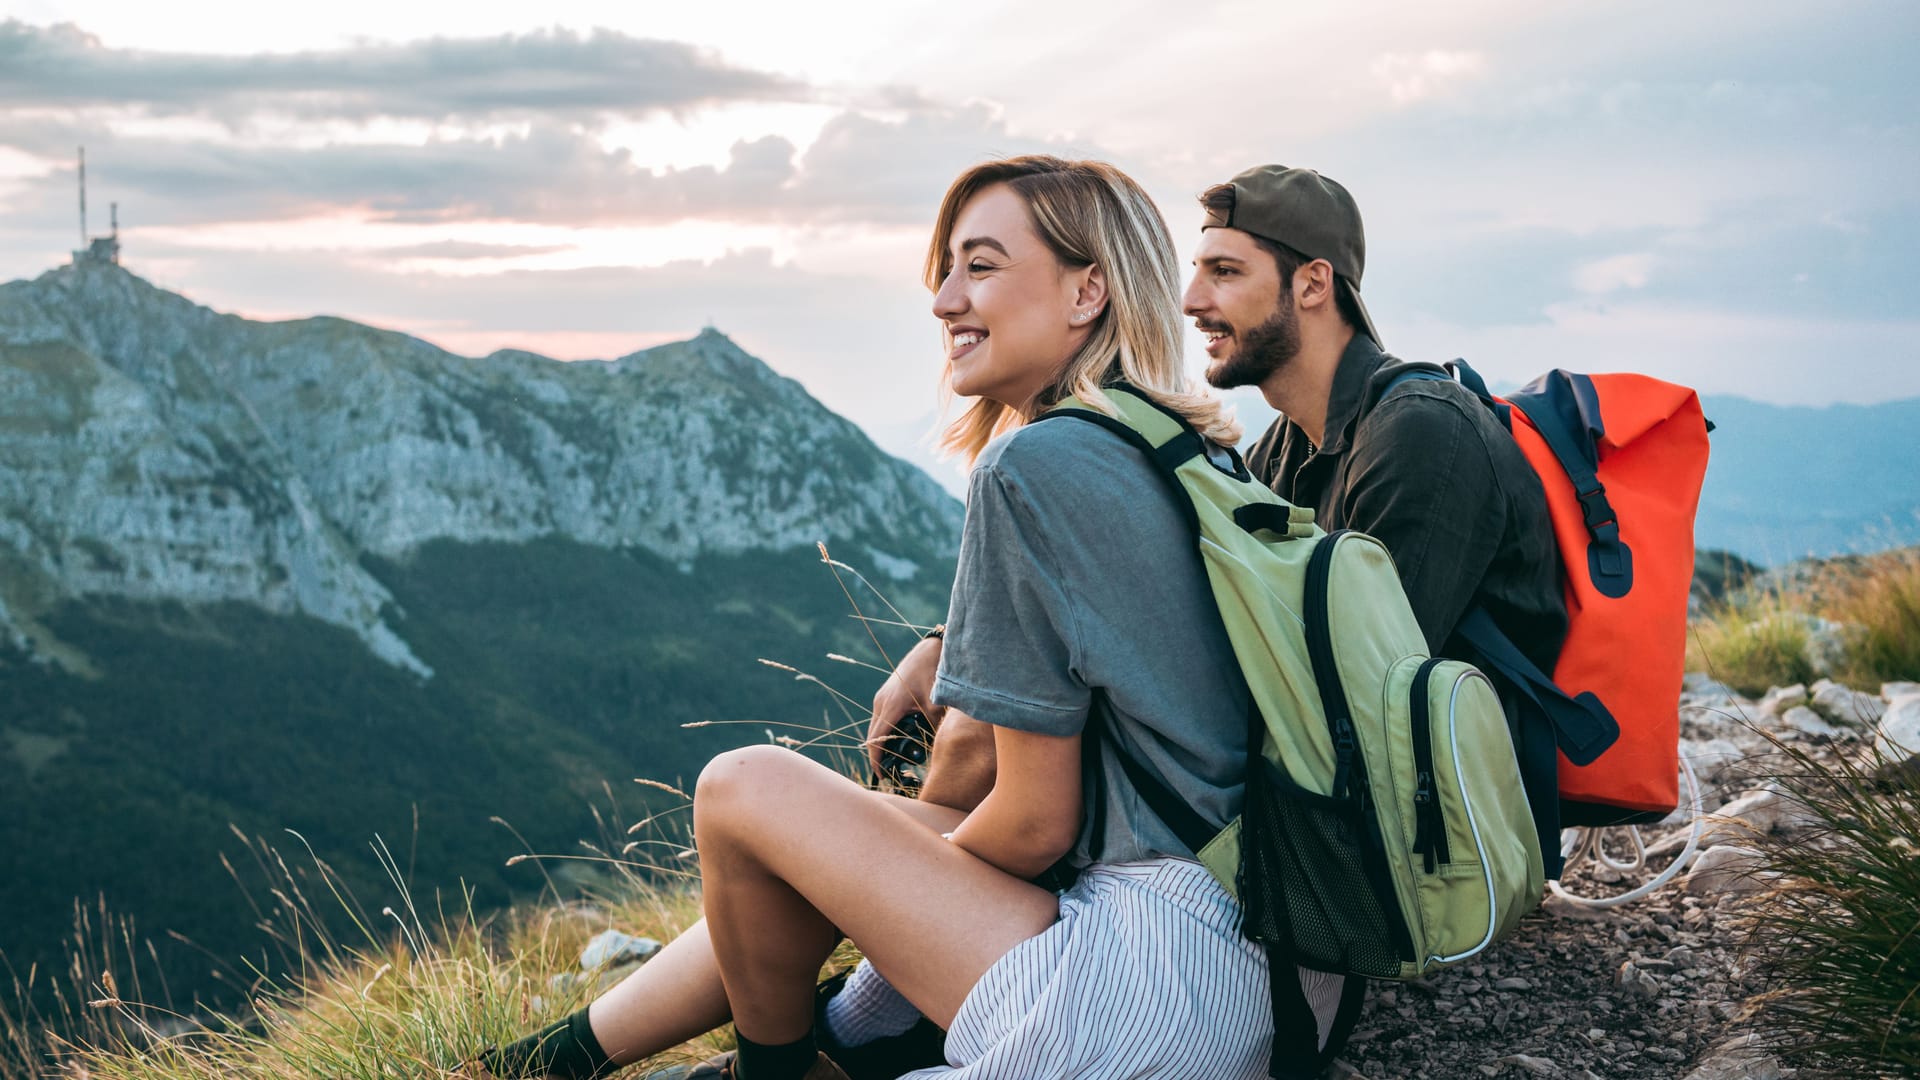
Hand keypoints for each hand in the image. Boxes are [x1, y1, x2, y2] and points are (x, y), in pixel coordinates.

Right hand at [868, 635, 944, 774]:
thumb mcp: (937, 704)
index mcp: (891, 706)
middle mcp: (881, 702)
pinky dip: (885, 732)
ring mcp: (881, 697)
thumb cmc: (933, 674)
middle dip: (877, 755)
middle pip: (872, 736)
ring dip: (880, 743)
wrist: (930, 650)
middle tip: (888, 774)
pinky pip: (881, 718)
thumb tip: (936, 748)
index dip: (876, 759)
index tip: (880, 776)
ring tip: (892, 761)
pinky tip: (897, 740)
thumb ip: (934, 726)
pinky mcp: (886, 694)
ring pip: (876, 727)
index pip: (876, 740)